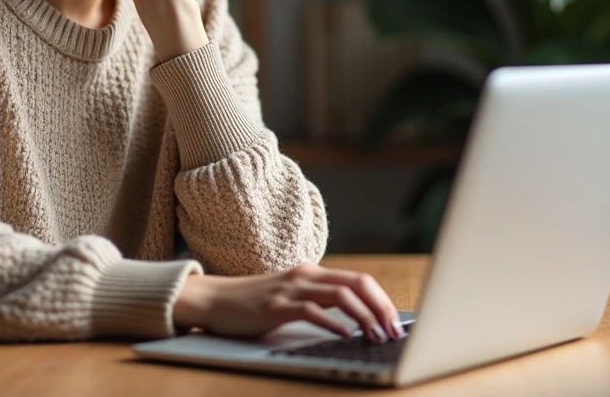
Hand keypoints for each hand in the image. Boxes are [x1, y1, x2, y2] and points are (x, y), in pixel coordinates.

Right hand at [172, 264, 405, 343]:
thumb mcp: (292, 297)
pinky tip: (346, 335)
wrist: (214, 299)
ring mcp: (291, 289)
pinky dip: (333, 324)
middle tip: (394, 331)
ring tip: (377, 336)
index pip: (360, 280)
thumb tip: (354, 321)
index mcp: (313, 273)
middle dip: (381, 308)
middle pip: (357, 284)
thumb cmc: (254, 303)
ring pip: (340, 296)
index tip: (395, 322)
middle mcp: (306, 276)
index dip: (382, 300)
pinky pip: (312, 311)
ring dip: (364, 317)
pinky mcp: (276, 306)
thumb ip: (318, 302)